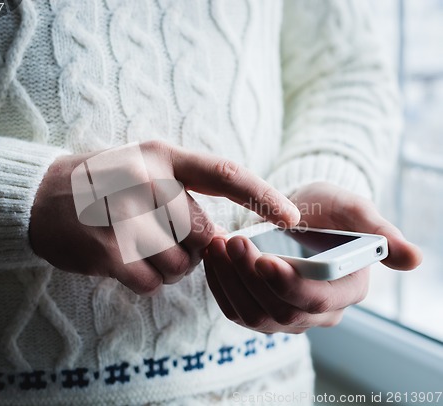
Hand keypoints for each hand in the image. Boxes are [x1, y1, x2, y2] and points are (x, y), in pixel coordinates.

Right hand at [29, 140, 299, 294]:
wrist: (41, 196)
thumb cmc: (104, 184)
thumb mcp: (144, 167)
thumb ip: (184, 193)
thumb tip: (222, 240)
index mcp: (162, 156)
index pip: (225, 173)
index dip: (262, 196)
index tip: (292, 217)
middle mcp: (144, 179)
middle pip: (202, 234)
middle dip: (194, 249)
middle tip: (167, 241)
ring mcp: (122, 214)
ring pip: (179, 263)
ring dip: (168, 267)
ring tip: (141, 248)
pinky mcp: (103, 248)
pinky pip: (149, 281)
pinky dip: (144, 280)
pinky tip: (124, 261)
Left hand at [204, 181, 421, 332]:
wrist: (299, 214)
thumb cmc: (327, 209)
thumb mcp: (352, 209)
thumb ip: (379, 230)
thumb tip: (414, 259)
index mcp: (346, 290)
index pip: (320, 300)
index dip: (292, 285)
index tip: (266, 259)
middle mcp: (318, 312)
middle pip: (282, 311)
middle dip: (252, 278)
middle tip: (232, 241)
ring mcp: (287, 316)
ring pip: (254, 315)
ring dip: (230, 281)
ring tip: (217, 246)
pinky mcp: (260, 310)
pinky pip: (235, 310)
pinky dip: (220, 285)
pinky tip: (213, 257)